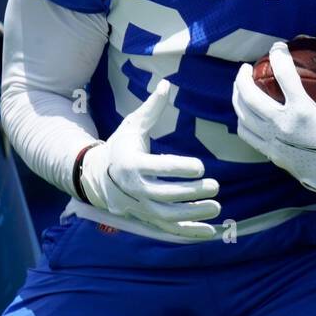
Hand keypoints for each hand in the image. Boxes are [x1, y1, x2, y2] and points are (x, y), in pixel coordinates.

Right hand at [78, 80, 219, 239]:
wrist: (98, 177)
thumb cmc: (121, 146)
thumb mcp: (132, 126)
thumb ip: (151, 109)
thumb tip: (166, 83)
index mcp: (131, 164)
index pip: (158, 169)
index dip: (180, 168)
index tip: (201, 166)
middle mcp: (134, 189)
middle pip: (165, 195)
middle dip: (191, 193)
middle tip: (215, 185)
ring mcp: (140, 207)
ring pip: (169, 215)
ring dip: (194, 214)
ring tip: (217, 206)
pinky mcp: (147, 219)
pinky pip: (169, 229)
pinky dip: (190, 233)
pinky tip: (211, 232)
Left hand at [232, 41, 315, 206]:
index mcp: (302, 111)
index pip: (283, 75)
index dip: (278, 56)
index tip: (278, 47)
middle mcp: (281, 125)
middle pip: (249, 95)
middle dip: (243, 77)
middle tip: (246, 66)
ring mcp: (273, 142)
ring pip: (242, 115)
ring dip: (238, 96)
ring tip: (241, 86)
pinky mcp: (272, 154)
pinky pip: (247, 134)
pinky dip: (242, 119)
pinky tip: (247, 112)